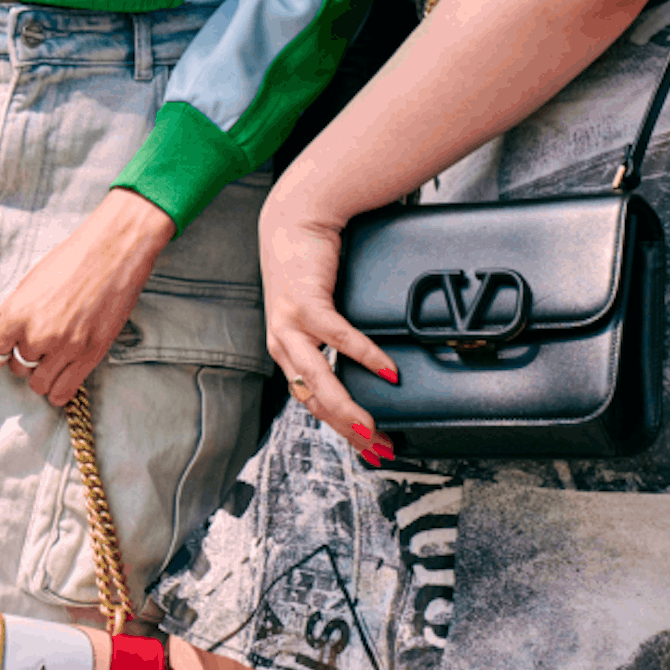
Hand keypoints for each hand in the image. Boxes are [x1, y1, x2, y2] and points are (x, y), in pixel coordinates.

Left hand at [0, 191, 174, 406]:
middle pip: (16, 368)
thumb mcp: (30, 281)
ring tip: (49, 359)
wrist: (113, 252)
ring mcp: (66, 348)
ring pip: (38, 385)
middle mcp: (38, 335)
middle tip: (34, 346)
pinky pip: (63, 392)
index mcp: (18, 313)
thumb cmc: (71, 260)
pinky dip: (58, 390)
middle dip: (22, 359)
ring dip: (40, 375)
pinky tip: (61, 376)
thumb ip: (12, 310)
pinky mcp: (91, 356)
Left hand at [255, 182, 400, 461]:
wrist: (294, 221)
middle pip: (315, 401)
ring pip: (318, 380)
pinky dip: (363, 356)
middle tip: (378, 447)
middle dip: (348, 431)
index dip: (341, 430)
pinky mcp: (306, 302)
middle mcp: (284, 343)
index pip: (312, 404)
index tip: (371, 448)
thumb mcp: (314, 311)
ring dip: (347, 409)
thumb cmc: (308, 266)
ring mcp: (292, 325)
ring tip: (374, 426)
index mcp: (287, 351)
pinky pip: (336, 337)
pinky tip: (385, 369)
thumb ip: (331, 341)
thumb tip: (367, 369)